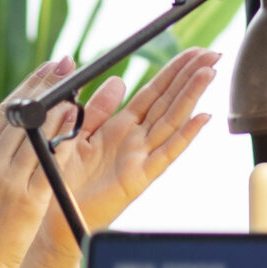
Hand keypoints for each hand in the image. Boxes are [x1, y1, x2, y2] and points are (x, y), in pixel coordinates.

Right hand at [0, 60, 77, 267]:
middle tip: (67, 66)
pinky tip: (76, 126)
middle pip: (22, 116)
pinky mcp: (28, 202)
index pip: (4, 111)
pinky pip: (50, 165)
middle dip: (47, 87)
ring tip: (77, 88)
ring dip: (59, 108)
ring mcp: (9, 182)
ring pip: (37, 134)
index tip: (47, 68)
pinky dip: (63, 142)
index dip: (28, 86)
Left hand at [49, 48, 219, 240]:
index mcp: (120, 126)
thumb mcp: (77, 133)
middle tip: (213, 54)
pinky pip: (166, 153)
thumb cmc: (64, 178)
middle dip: (190, 76)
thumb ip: (98, 108)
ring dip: (191, 96)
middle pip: (169, 101)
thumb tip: (119, 79)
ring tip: (210, 73)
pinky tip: (202, 118)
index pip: (154, 91)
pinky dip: (186, 135)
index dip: (173, 71)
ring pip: (172, 120)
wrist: (53, 215)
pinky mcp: (139, 178)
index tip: (194, 52)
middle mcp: (135, 139)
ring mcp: (140, 157)